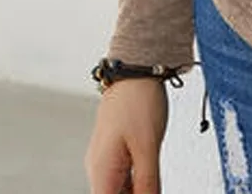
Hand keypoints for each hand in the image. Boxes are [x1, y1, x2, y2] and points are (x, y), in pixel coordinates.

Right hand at [84, 79, 168, 193]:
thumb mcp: (149, 147)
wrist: (135, 69)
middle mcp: (98, 168)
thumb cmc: (139, 101)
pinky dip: (135, 183)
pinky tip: (150, 181)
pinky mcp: (115, 149)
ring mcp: (105, 158)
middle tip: (153, 188)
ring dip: (135, 192)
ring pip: (118, 190)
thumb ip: (148, 183)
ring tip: (153, 184)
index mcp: (101, 172)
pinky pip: (122, 177)